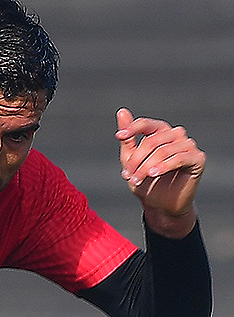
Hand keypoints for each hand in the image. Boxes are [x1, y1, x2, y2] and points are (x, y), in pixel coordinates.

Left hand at [115, 108, 204, 237]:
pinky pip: (179, 158)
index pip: (146, 124)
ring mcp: (188, 145)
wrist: (161, 205)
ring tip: (137, 180)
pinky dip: (164, 166)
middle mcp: (176, 135)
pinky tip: (153, 174)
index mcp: (160, 132)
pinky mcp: (198, 158)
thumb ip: (127, 138)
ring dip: (146, 167)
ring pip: (163, 151)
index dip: (132, 128)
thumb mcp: (131, 160)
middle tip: (128, 175)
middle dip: (136, 159)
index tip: (119, 136)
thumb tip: (122, 111)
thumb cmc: (146, 181)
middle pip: (152, 141)